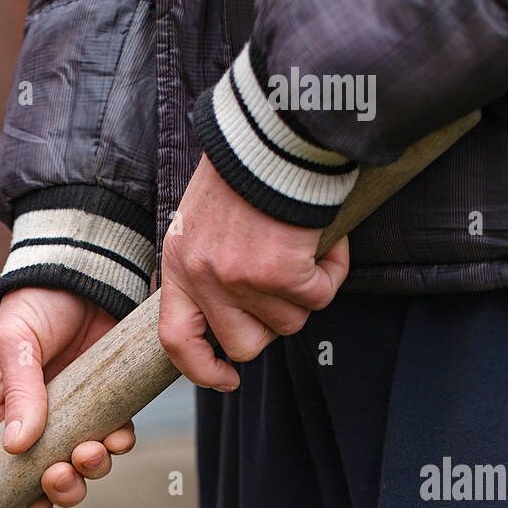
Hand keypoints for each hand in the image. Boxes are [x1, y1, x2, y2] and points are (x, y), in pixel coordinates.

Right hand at [0, 286, 136, 507]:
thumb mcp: (17, 345)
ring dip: (93, 468)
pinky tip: (119, 434)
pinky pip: (116, 436)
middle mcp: (42, 422)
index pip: (7, 470)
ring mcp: (79, 415)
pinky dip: (119, 443)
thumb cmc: (36, 305)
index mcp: (5, 414)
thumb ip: (20, 392)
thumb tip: (16, 446)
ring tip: (96, 450)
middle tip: (66, 473)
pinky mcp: (110, 402)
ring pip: (86, 463)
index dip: (21, 496)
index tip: (36, 502)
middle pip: (51, 476)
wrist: (84, 271)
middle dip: (62, 486)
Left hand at [159, 154, 349, 389]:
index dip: (200, 370)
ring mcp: (240, 277)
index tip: (226, 378)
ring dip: (307, 292)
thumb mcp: (204, 221)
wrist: (275, 130)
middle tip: (286, 289)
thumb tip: (231, 317)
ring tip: (304, 248)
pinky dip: (332, 271)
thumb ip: (208, 267)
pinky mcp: (281, 269)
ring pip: (288, 323)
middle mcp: (204, 277)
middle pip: (243, 344)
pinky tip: (325, 240)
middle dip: (272, 326)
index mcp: (178, 265)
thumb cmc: (246, 170)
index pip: (175, 340)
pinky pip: (319, 295)